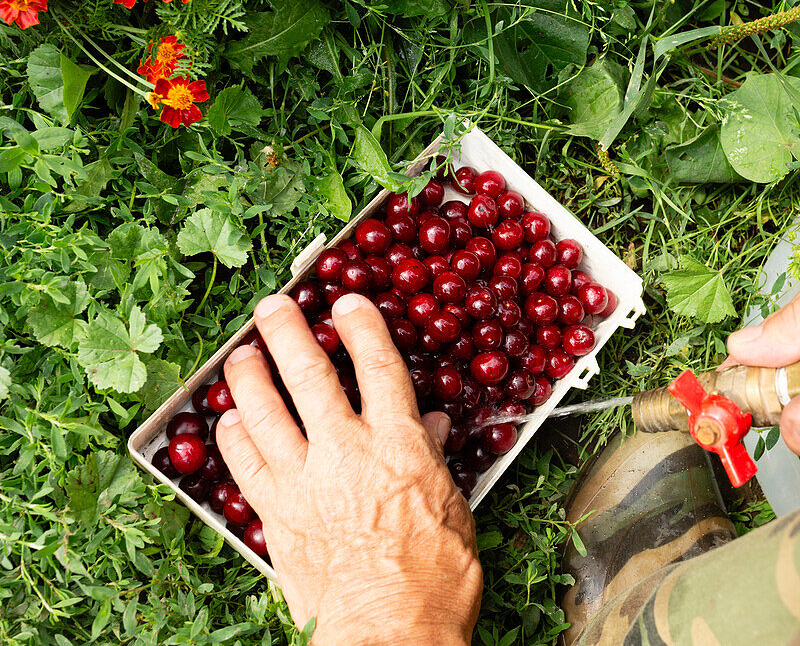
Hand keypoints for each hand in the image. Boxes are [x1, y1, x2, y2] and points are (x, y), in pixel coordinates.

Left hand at [216, 293, 480, 644]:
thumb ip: (435, 458)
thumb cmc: (434, 578)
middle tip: (272, 306)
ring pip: (263, 411)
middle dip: (287, 331)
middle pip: (307, 372)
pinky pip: (243, 462)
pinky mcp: (274, 514)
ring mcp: (303, 481)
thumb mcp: (452, 508)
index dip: (361, 326)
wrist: (390, 632)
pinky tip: (231, 422)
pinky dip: (234, 436)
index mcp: (398, 444)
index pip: (378, 365)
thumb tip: (432, 425)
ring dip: (248, 376)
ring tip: (242, 355)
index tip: (347, 302)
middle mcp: (345, 451)